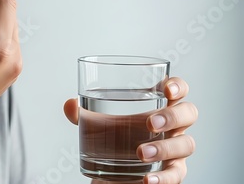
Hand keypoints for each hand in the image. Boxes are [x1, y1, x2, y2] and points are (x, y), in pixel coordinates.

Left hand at [64, 77, 197, 183]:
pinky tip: (148, 181)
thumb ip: (82, 114)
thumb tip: (71, 105)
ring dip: (164, 148)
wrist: (111, 174)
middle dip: (172, 116)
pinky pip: (176, 176)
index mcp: (158, 107)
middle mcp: (172, 127)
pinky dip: (164, 179)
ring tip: (141, 153)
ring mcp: (175, 151)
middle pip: (189, 113)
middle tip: (149, 123)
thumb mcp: (95, 125)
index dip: (178, 86)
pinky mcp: (171, 174)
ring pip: (186, 145)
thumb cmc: (112, 140)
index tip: (166, 89)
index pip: (177, 90)